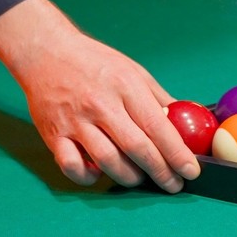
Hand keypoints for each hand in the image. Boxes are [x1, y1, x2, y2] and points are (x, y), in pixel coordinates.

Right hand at [0, 0, 198, 192]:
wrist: (45, 51)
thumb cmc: (95, 63)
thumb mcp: (134, 72)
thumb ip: (159, 100)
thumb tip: (186, 125)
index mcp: (125, 86)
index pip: (157, 127)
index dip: (177, 153)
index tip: (191, 170)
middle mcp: (100, 104)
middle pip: (136, 148)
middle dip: (160, 171)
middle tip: (174, 185)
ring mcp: (75, 120)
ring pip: (107, 161)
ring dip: (129, 177)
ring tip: (141, 178)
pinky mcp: (52, 133)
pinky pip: (71, 166)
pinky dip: (87, 176)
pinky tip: (99, 172)